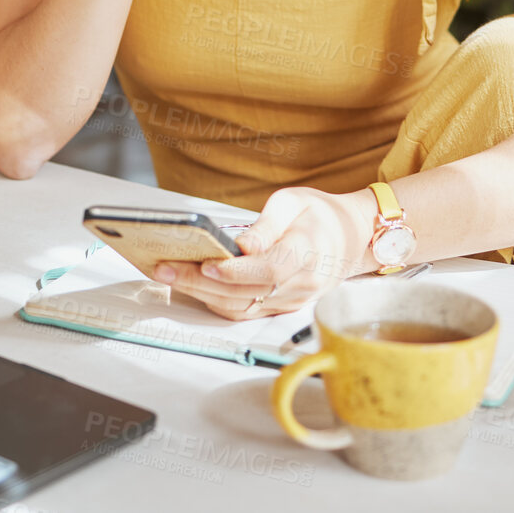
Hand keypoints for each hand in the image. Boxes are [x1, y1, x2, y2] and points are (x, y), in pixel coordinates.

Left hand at [152, 188, 378, 319]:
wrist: (350, 239)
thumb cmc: (318, 214)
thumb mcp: (294, 202)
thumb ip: (266, 225)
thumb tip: (239, 246)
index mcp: (309, 252)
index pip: (270, 270)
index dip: (237, 271)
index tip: (206, 263)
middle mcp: (302, 284)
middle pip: (246, 293)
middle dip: (200, 282)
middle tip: (163, 268)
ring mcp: (292, 301)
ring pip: (240, 307)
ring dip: (200, 294)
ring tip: (167, 275)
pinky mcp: (281, 309)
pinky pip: (243, 311)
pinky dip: (214, 300)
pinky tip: (190, 285)